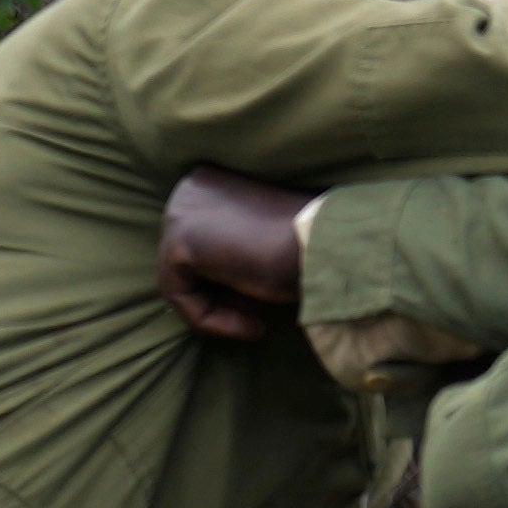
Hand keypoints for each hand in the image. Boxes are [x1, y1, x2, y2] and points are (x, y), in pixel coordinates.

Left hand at [157, 169, 314, 340]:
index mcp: (212, 182)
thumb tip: (213, 286)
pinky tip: (252, 325)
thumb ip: (230, 253)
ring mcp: (180, 209)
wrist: (330, 248)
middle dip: (221, 298)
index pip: (200, 248)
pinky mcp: (179, 239)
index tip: (261, 306)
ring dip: (218, 312)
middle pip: (186, 264)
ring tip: (257, 323)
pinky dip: (210, 320)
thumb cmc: (308, 250)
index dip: (229, 286)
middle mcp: (190, 187)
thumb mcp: (260, 245)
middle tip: (258, 318)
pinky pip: (178, 295)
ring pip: (180, 283)